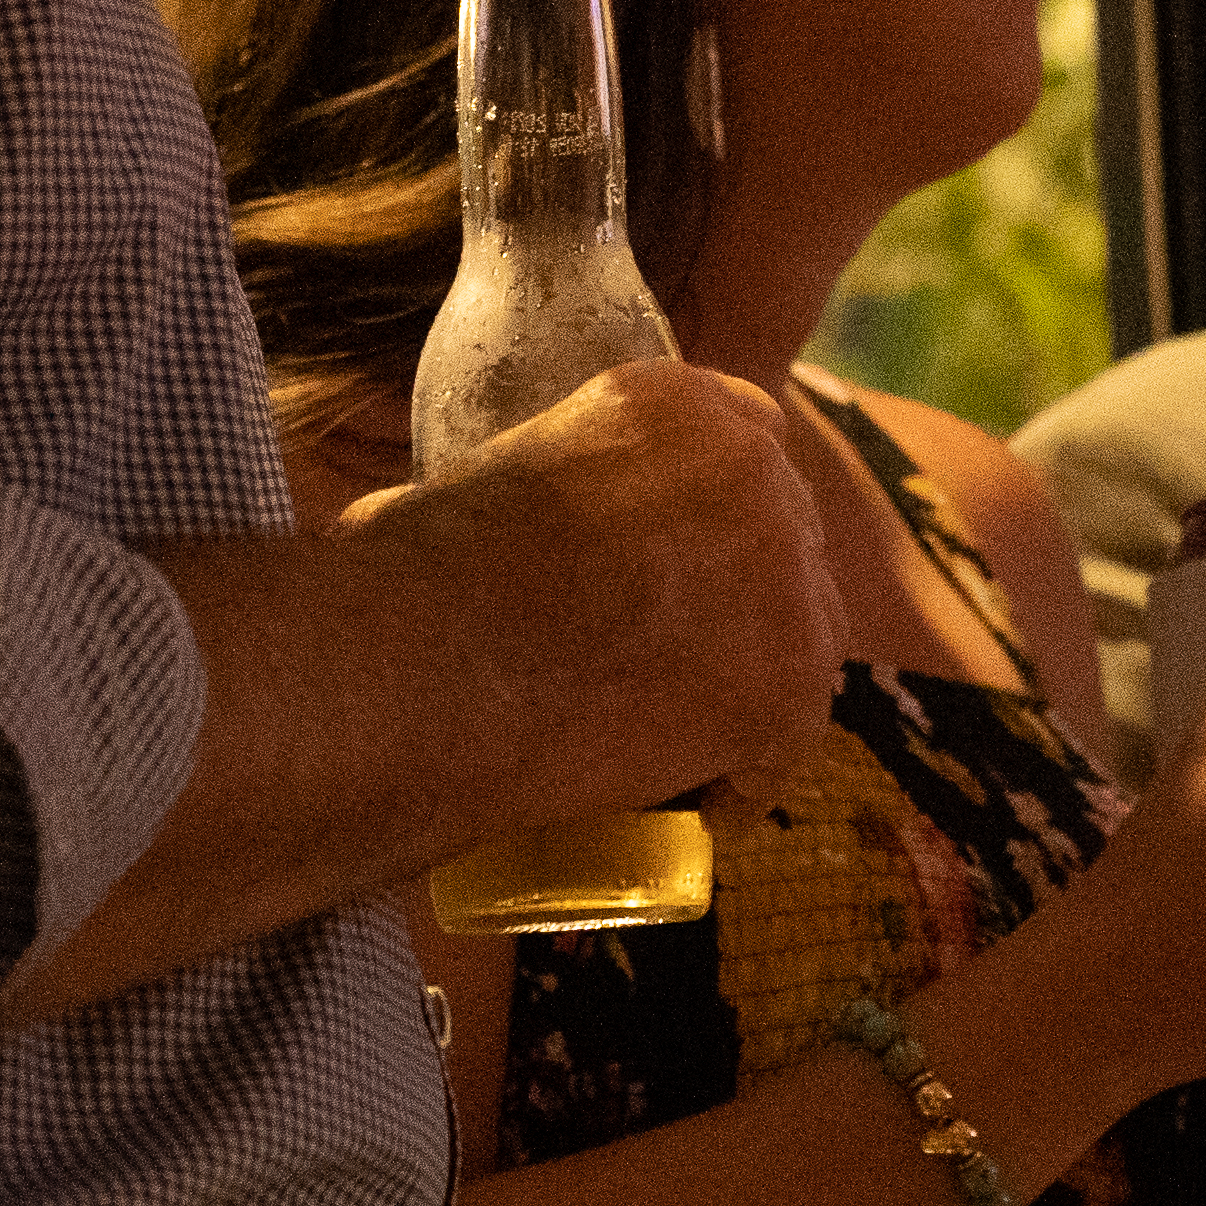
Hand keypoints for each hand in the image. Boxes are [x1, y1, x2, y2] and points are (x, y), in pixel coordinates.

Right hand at [360, 359, 838, 827]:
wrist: (411, 668)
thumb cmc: (404, 587)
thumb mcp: (487, 481)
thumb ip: (554, 486)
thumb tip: (539, 541)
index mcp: (669, 400)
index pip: (744, 442)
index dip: (715, 523)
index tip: (682, 576)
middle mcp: (747, 462)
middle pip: (786, 541)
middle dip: (744, 604)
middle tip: (674, 670)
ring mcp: (780, 569)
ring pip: (802, 637)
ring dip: (748, 688)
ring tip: (669, 747)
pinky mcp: (789, 678)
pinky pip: (787, 741)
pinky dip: (740, 779)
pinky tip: (682, 804)